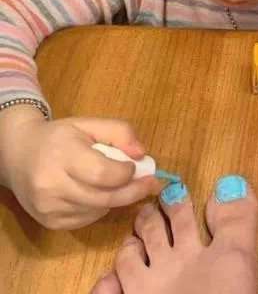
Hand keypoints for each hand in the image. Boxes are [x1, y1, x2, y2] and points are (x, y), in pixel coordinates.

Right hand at [0, 108, 163, 229]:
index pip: (103, 174)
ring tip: (123, 185)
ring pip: (97, 211)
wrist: (18, 155)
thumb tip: (142, 154)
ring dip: (117, 200)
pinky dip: (100, 209)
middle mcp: (52, 185)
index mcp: (63, 155)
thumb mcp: (90, 123)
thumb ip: (120, 132)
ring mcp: (48, 207)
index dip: (126, 173)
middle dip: (133, 192)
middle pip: (103, 198)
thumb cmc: (60, 137)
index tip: (137, 166)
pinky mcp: (48, 222)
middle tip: (151, 184)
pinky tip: (99, 194)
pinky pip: (86, 220)